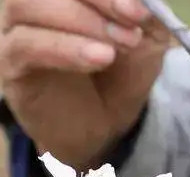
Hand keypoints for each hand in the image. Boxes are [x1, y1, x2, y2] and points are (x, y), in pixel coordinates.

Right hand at [0, 0, 170, 168]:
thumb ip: (149, 16)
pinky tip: (98, 59)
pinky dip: (65, 48)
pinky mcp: (12, 64)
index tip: (141, 12)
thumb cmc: (121, 76)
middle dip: (99, 0)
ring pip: (28, 5)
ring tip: (114, 50)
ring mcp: (17, 30)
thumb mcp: (147, 41)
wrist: (105, 125)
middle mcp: (35, 3)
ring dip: (80, 22)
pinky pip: (25, 45)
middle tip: (133, 28)